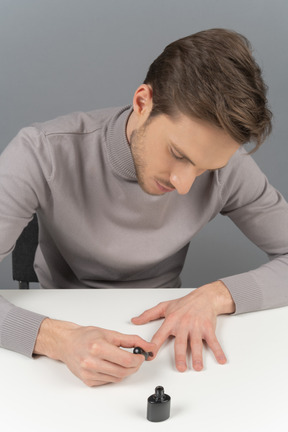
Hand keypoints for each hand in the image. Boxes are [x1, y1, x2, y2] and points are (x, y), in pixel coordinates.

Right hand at [34, 319, 155, 386]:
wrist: (67, 343)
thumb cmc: (86, 336)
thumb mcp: (110, 333)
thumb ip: (130, 340)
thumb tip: (148, 346)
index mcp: (98, 348)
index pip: (126, 360)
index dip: (138, 359)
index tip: (142, 355)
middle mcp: (91, 362)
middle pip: (123, 371)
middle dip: (134, 366)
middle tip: (136, 359)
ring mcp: (89, 373)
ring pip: (117, 378)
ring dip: (125, 371)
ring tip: (123, 360)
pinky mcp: (88, 381)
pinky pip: (108, 381)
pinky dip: (114, 374)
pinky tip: (111, 365)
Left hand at [131, 281, 234, 371]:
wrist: (204, 296)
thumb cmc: (184, 303)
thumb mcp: (164, 306)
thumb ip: (148, 315)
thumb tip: (135, 320)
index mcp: (171, 320)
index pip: (160, 335)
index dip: (154, 346)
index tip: (150, 356)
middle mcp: (183, 324)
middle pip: (181, 342)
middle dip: (180, 356)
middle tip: (180, 368)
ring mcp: (196, 326)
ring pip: (196, 343)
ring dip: (198, 356)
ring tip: (197, 367)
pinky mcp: (208, 328)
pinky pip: (213, 341)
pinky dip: (218, 350)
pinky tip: (220, 359)